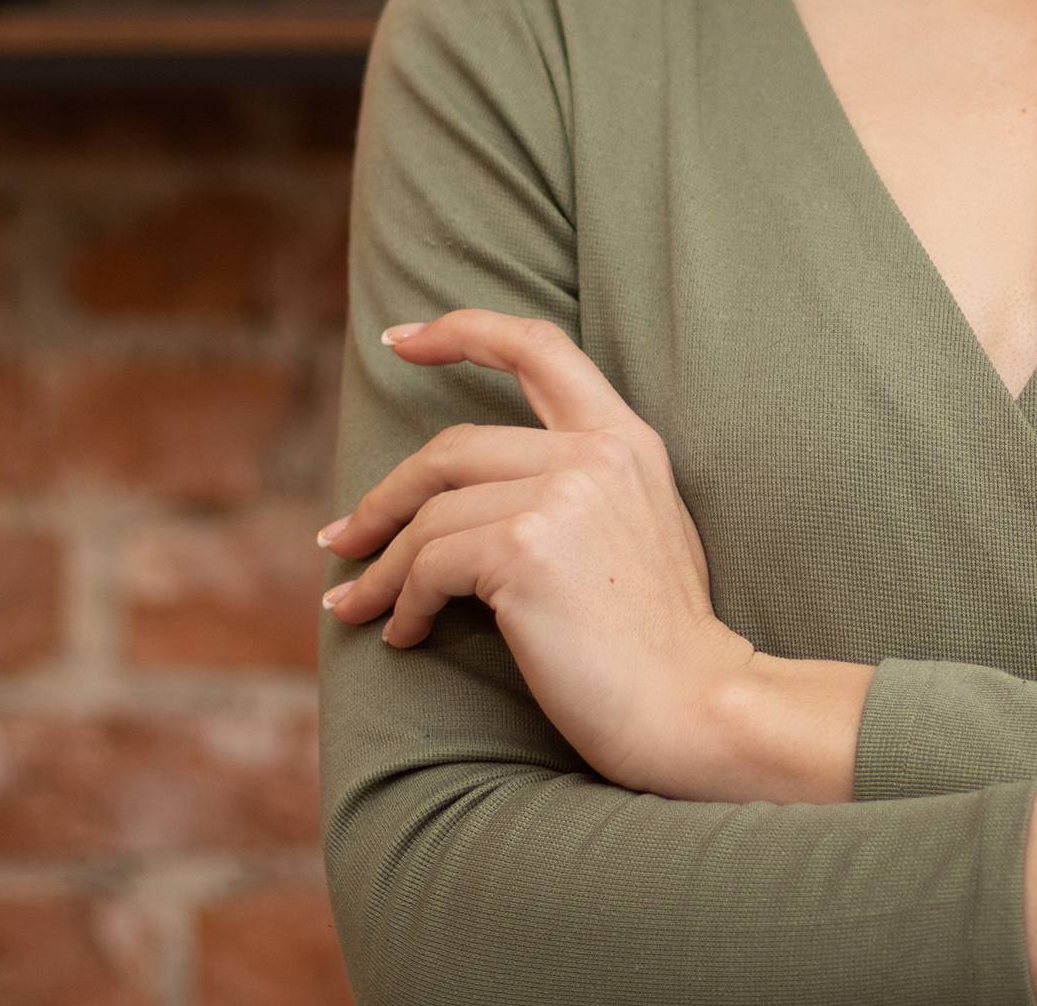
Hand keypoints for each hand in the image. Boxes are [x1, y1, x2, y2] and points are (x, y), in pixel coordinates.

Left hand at [321, 309, 766, 800]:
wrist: (692, 705)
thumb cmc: (659, 640)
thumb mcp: (638, 529)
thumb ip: (581, 488)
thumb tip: (478, 498)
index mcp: (626, 439)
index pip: (539, 347)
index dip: (462, 331)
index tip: (400, 339)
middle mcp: (594, 453)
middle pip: (452, 446)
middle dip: (384, 496)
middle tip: (343, 540)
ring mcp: (560, 496)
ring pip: (430, 514)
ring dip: (383, 566)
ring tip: (358, 605)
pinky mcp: (523, 550)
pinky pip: (430, 565)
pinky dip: (403, 602)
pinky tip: (405, 635)